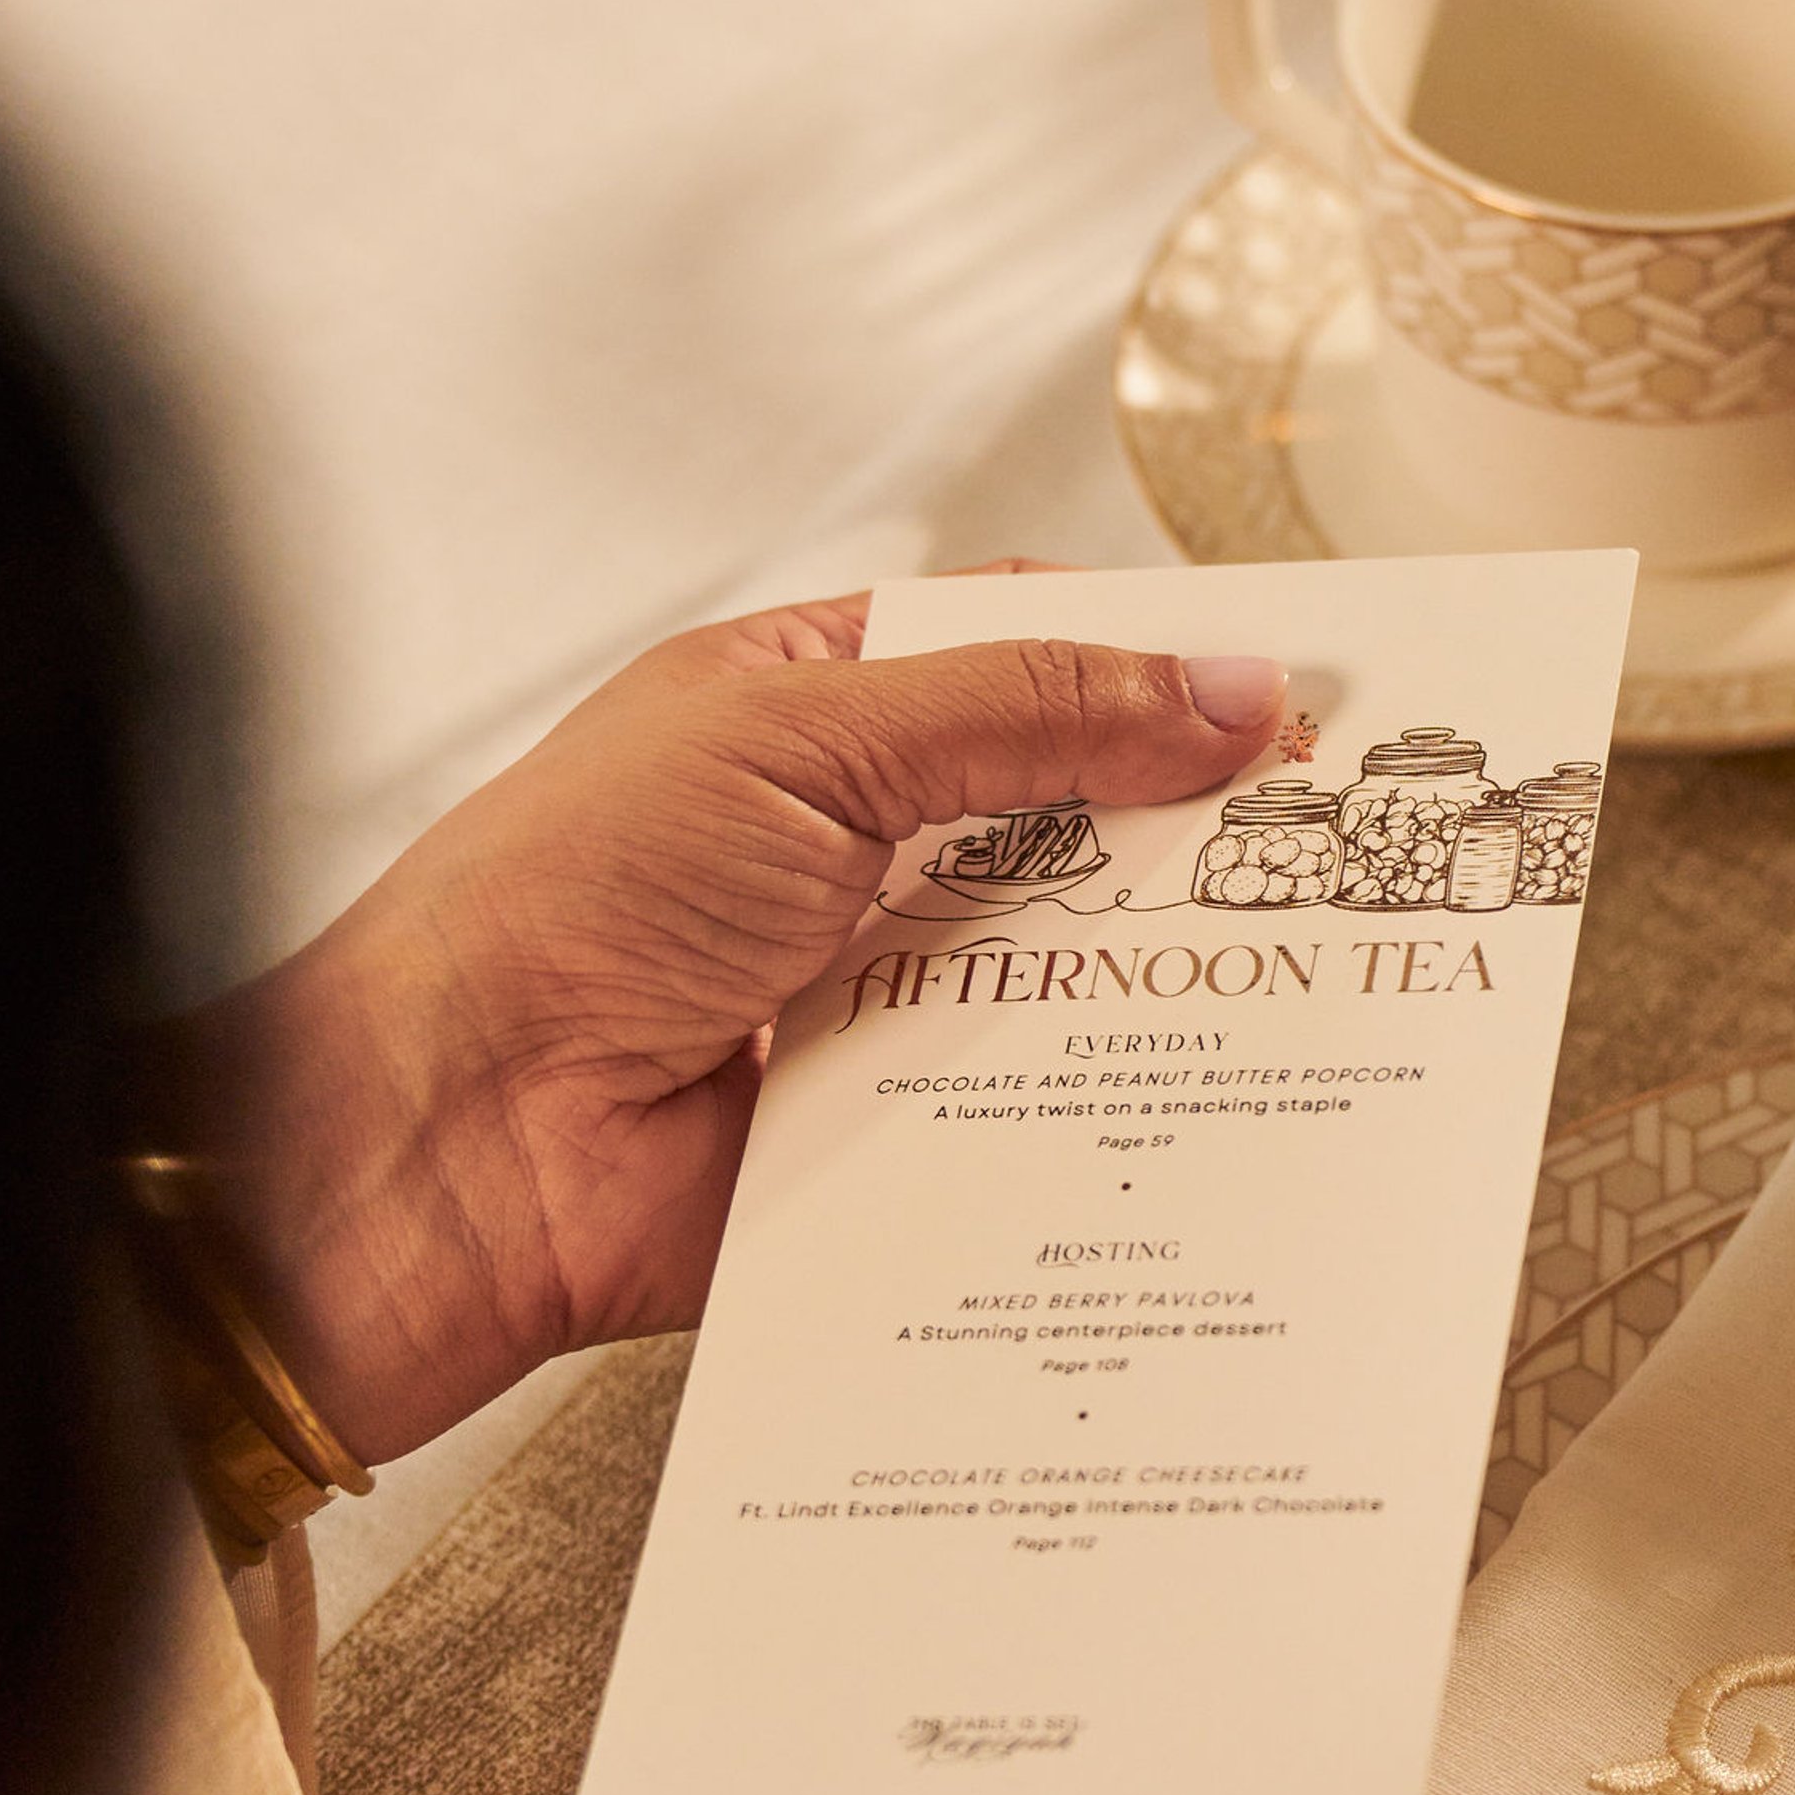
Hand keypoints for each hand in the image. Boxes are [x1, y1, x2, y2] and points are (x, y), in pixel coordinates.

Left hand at [193, 591, 1283, 1461]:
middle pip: (1075, 818)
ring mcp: (879, 996)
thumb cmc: (555, 904)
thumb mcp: (804, 738)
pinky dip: (1110, 1111)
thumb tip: (1217, 690)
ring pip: (1070, 972)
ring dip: (1168, 974)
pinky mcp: (895, 1136)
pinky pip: (1034, 1116)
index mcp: (816, 707)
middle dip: (1196, 829)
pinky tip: (1209, 1102)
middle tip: (1345, 833)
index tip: (1297, 687)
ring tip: (1323, 965)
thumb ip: (1022, 709)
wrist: (448, 1143)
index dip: (1162, 664)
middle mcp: (856, 849)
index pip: (1028, 651)